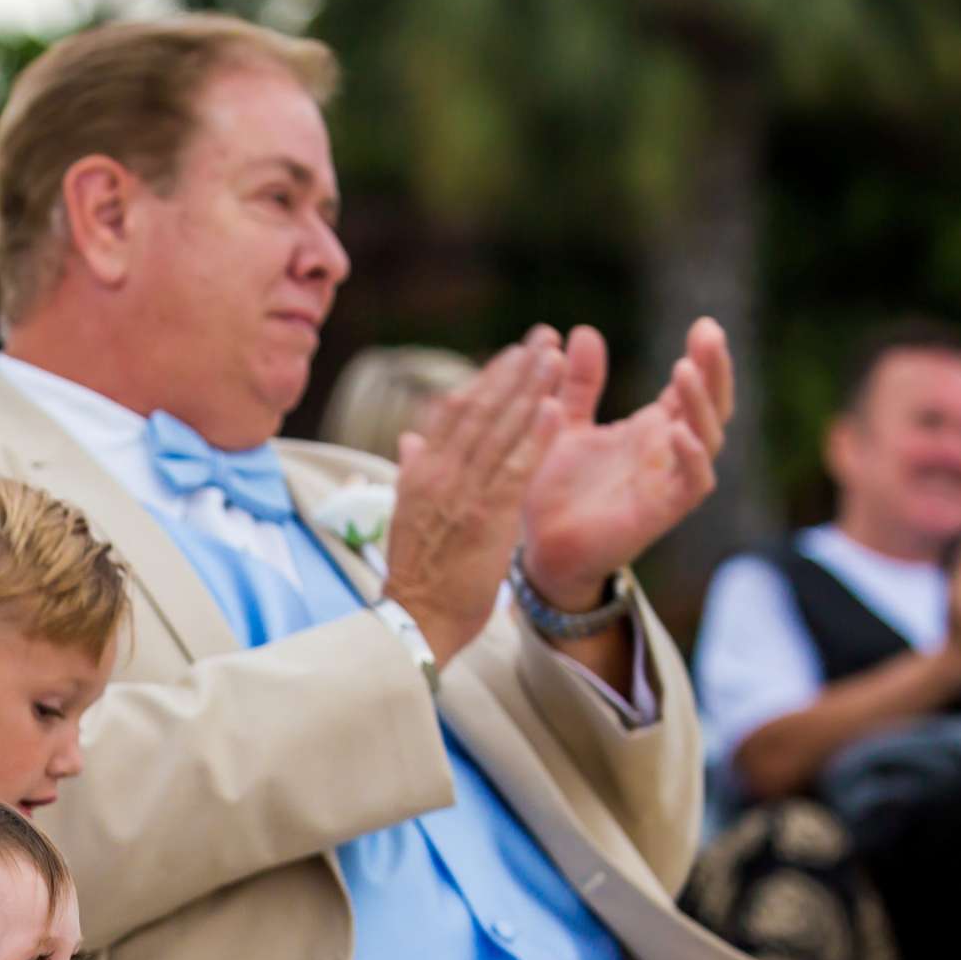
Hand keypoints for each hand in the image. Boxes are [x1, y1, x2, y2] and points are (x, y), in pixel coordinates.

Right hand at [384, 334, 565, 663]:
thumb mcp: (406, 513)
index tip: (513, 353)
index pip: (454, 412)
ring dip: (528, 391)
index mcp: (420, 471)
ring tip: (553, 358)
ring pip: (499, 431)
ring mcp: (462, 494)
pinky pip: (515, 469)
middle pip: (480, 409)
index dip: (486, 378)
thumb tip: (409, 438)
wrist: (414, 620)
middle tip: (542, 339)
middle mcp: (439, 474)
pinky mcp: (486, 518)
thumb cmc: (417, 573)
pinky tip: (554, 409)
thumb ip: (412, 470)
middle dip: (513, 371)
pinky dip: (535, 437)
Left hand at [520, 318, 732, 609]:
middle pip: (710, 406)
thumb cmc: (558, 490)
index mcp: (650, 430)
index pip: (690, 389)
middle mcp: (667, 453)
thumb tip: (582, 330)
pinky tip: (679, 432)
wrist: (542, 549)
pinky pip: (692, 485)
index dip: (703, 358)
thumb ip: (579, 383)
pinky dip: (692, 459)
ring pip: (708, 439)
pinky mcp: (660, 513)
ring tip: (684, 370)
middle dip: (714, 370)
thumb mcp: (565, 424)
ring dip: (700, 405)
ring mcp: (668, 482)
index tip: (703, 324)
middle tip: (709, 334)